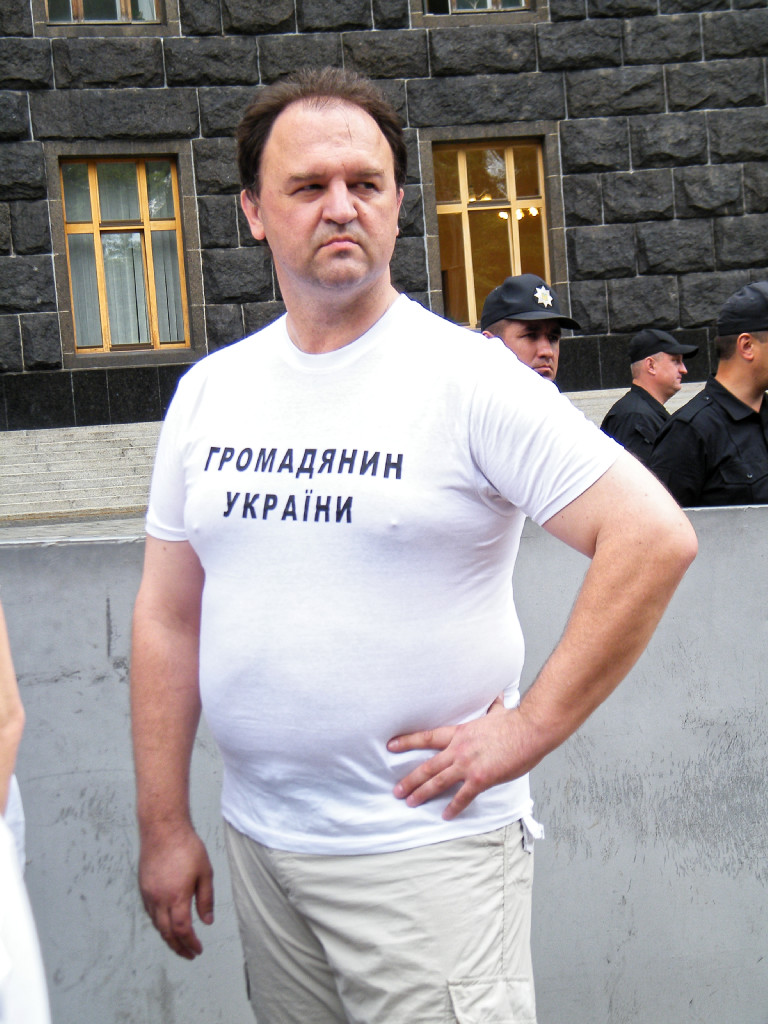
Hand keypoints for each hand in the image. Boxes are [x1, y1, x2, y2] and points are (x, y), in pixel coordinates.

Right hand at [138, 824, 213, 959]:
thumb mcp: (205, 872)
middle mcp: (159, 899)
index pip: (182, 929)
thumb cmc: (187, 847)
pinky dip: (159, 923)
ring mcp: (149, 894)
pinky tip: (166, 923)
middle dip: (178, 947)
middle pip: (167, 932)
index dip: (190, 943)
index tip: (197, 950)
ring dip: (168, 937)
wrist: (162, 829)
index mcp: (177, 896)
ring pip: (157, 924)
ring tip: (179, 943)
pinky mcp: (143, 887)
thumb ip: (206, 898)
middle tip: (188, 954)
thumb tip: (207, 921)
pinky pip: (150, 913)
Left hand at [387, 699, 539, 820]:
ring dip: (422, 793)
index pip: (427, 737)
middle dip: (410, 779)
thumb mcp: (497, 712)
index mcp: (460, 733)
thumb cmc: (515, 722)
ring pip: (438, 782)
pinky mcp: (481, 779)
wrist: (529, 730)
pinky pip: (463, 797)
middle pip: (427, 766)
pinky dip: (453, 807)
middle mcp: (459, 750)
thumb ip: (492, 709)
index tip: (391, 746)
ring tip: (410, 802)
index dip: (407, 742)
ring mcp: (468, 765)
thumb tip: (497, 699)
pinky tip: (446, 815)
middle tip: (397, 790)